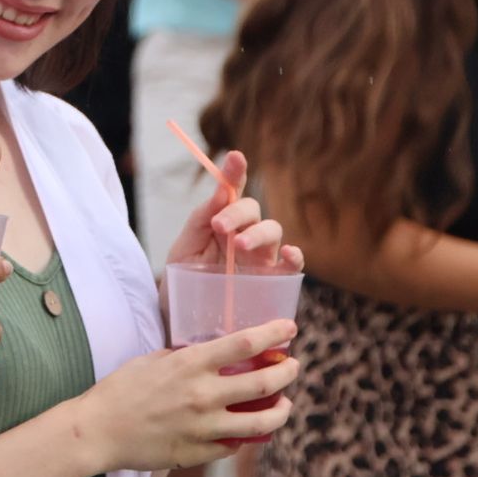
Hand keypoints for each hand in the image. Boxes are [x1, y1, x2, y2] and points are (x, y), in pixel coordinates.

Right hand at [70, 318, 298, 472]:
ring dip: (281, 411)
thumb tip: (208, 355)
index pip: (245, 343)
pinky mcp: (199, 453)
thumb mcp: (152, 360)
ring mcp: (204, 427)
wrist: (98, 430)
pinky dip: (246, 436)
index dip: (274, 333)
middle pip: (264, 383)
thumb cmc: (120, 390)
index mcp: (190, 364)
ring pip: (262, 423)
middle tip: (294, 366)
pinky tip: (248, 430)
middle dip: (288, 372)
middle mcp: (203, 394)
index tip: (289, 329)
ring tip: (284, 405)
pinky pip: (235, 445)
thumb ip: (184, 357)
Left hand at [162, 150, 303, 271]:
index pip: (232, 192)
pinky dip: (294, 256)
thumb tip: (222, 189)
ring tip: (240, 244)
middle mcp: (244, 234)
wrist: (183, 319)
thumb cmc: (184, 280)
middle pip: (252, 210)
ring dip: (258, 233)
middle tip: (219, 225)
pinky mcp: (271, 280)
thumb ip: (201, 218)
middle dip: (238, 212)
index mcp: (221, 221)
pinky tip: (288, 252)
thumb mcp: (184, 248)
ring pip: (273, 230)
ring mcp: (260, 256)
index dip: (235, 173)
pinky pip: (291, 266)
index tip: (235, 157)